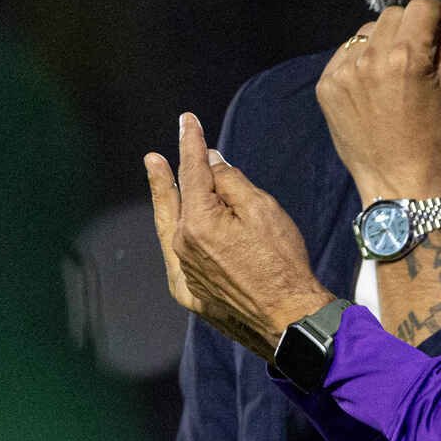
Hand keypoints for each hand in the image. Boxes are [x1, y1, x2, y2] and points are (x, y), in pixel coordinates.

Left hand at [145, 113, 332, 357]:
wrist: (288, 317)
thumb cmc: (282, 262)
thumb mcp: (263, 210)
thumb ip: (231, 182)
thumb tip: (212, 164)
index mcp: (198, 223)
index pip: (192, 172)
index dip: (190, 144)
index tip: (187, 122)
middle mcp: (181, 248)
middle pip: (173, 201)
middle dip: (165, 175)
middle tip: (153, 156)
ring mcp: (184, 273)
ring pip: (172, 230)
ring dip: (169, 204)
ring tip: (160, 181)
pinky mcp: (191, 294)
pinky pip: (177, 259)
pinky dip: (176, 239)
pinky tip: (177, 231)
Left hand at [316, 0, 440, 202]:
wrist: (396, 182)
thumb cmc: (432, 139)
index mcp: (405, 58)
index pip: (421, 7)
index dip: (434, 16)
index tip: (437, 31)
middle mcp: (370, 59)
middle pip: (392, 15)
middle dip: (409, 28)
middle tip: (417, 56)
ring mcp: (343, 72)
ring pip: (366, 31)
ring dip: (382, 41)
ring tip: (392, 72)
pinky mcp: (326, 85)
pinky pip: (345, 52)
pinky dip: (360, 59)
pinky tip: (372, 84)